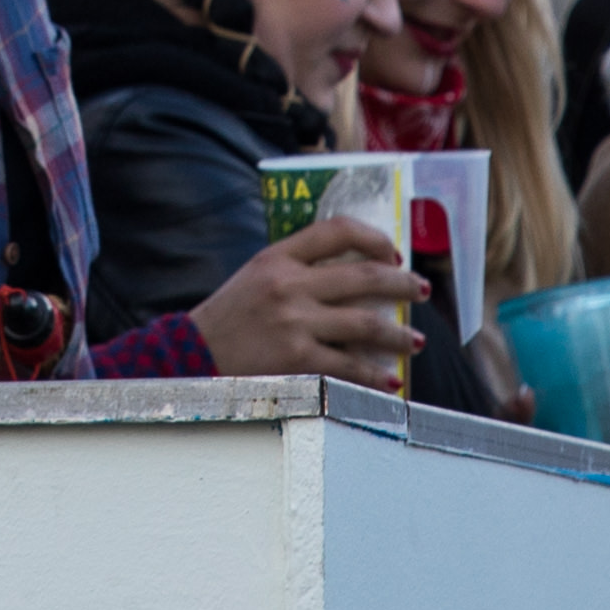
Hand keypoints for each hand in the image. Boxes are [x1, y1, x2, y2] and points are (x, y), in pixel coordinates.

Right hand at [191, 214, 430, 384]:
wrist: (189, 358)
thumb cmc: (228, 320)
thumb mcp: (255, 278)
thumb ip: (296, 270)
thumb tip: (354, 276)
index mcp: (278, 258)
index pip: (337, 230)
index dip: (375, 237)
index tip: (393, 252)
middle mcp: (289, 285)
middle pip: (364, 275)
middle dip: (402, 282)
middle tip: (420, 289)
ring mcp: (294, 323)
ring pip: (367, 323)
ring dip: (400, 333)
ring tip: (417, 340)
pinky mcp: (297, 360)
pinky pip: (350, 365)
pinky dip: (375, 374)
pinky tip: (391, 379)